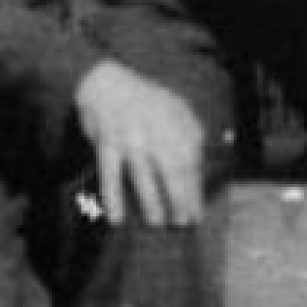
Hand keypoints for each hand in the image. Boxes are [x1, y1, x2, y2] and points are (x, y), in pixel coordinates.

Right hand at [73, 60, 206, 227]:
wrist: (106, 84)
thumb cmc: (146, 102)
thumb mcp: (175, 109)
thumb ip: (191, 135)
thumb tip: (201, 170)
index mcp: (176, 122)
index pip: (191, 162)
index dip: (194, 189)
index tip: (197, 213)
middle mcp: (155, 130)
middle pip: (171, 170)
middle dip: (179, 198)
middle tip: (182, 223)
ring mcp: (130, 138)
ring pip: (142, 175)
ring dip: (151, 201)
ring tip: (157, 222)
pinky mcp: (106, 144)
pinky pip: (109, 175)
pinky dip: (113, 197)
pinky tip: (117, 218)